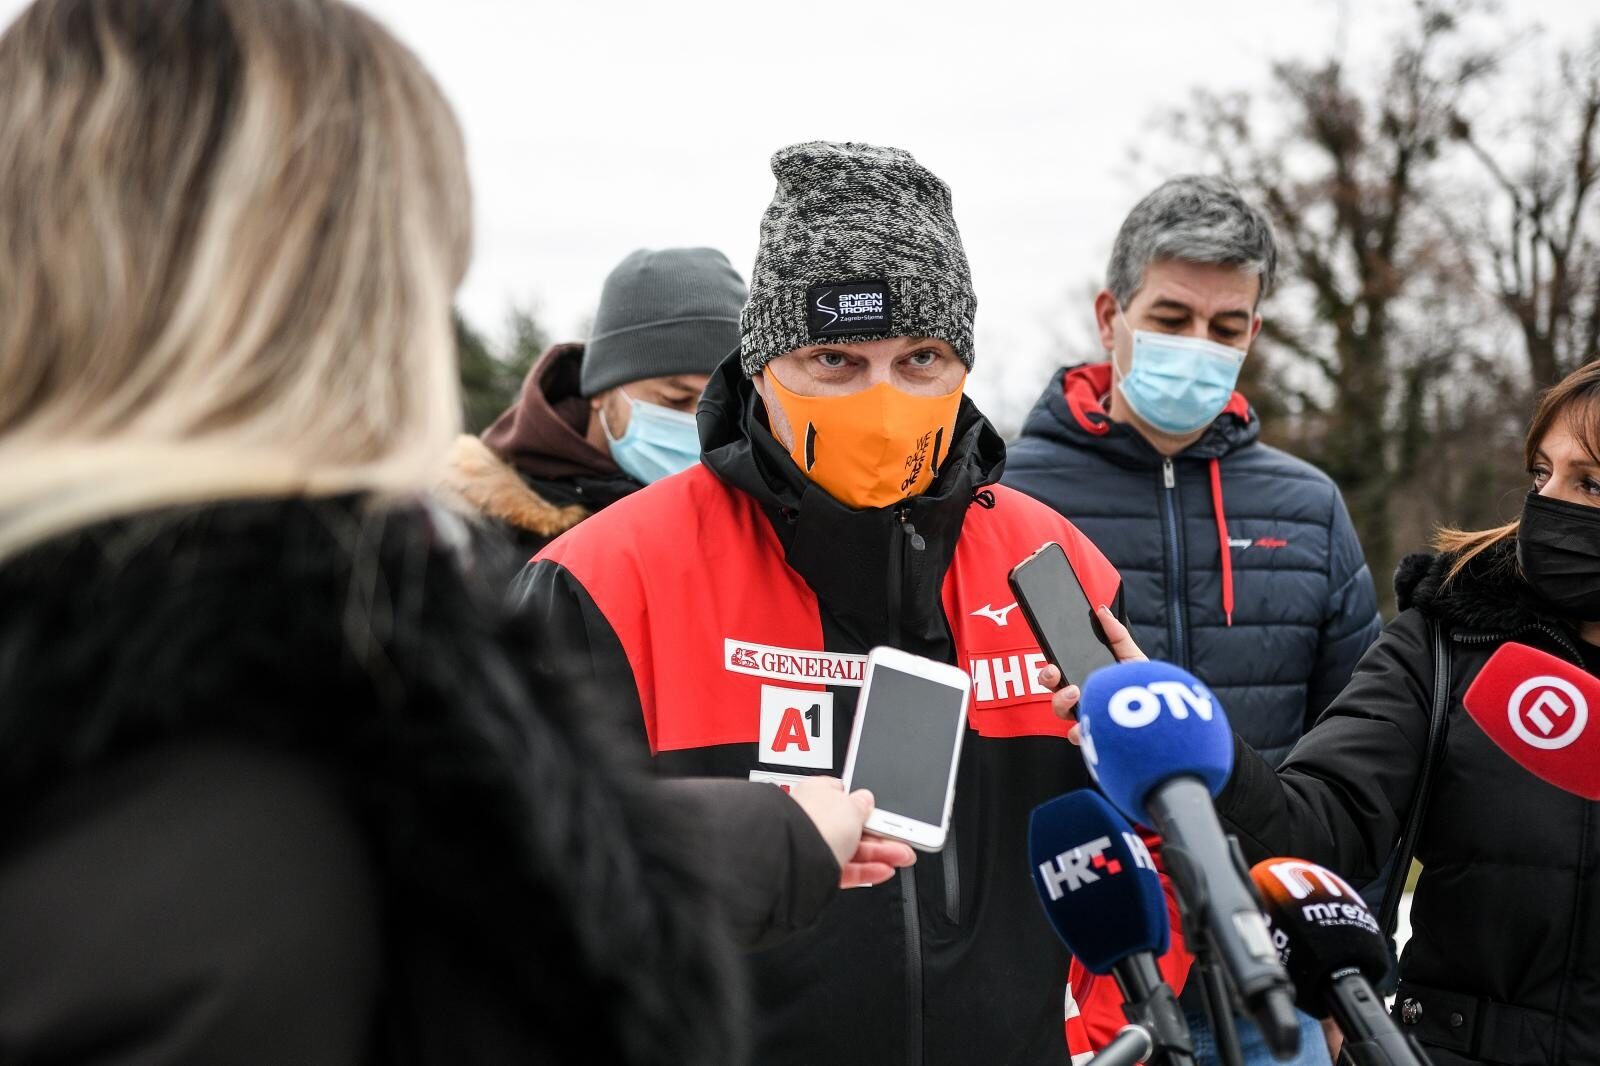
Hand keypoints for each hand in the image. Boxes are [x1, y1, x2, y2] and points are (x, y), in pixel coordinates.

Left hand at [788, 776, 916, 887]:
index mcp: (818, 792)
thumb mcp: (852, 805)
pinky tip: (883, 870)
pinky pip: (846, 869)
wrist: (794, 856)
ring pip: (853, 850)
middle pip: (855, 828)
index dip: (873, 810)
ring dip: (879, 854)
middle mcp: (814, 817)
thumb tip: (866, 800)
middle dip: (882, 837)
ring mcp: (814, 845)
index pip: (850, 799)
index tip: (892, 820)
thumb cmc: (814, 821)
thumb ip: (862, 803)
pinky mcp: (816, 870)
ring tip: (901, 857)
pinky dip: (866, 870)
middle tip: (903, 843)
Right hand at [1038, 604, 1145, 745]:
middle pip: (1053, 689)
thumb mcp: (1132, 656)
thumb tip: (1101, 610)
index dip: (1050, 667)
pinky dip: (1078, 730)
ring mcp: (1085, 717)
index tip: (1051, 660)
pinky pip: (1076, 735)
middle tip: (1054, 673)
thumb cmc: (1144, 685)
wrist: (1163, 713)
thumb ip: (1116, 634)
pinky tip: (1085, 725)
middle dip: (1047, 679)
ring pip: (1060, 711)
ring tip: (1075, 693)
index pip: (1059, 672)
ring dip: (1061, 701)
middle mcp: (1082, 697)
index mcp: (1085, 677)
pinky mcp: (1092, 735)